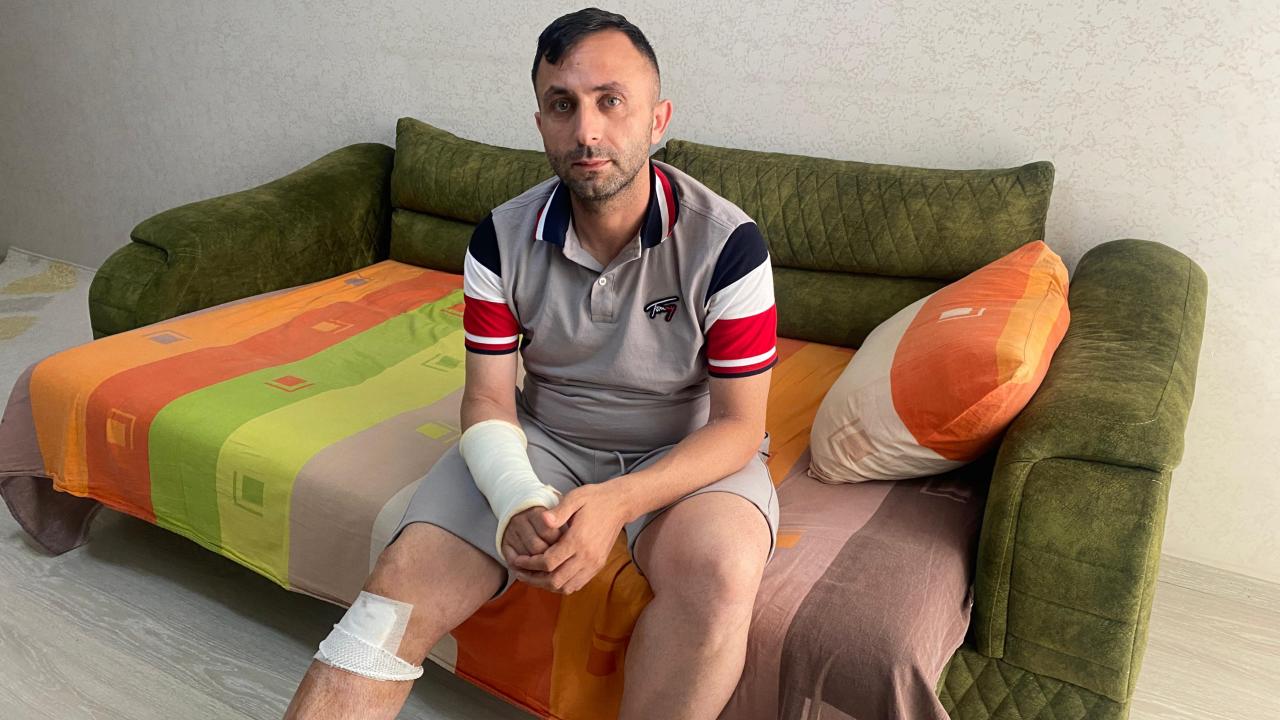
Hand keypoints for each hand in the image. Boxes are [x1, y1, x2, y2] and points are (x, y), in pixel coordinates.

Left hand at [509, 483, 629, 594]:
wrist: (619, 504)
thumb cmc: (594, 499)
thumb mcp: (575, 498)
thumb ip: (558, 511)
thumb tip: (542, 519)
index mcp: (578, 540)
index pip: (548, 562)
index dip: (529, 564)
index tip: (517, 560)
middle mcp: (587, 556)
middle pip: (555, 580)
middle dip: (534, 579)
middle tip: (520, 572)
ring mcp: (594, 563)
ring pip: (566, 587)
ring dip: (546, 585)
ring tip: (533, 576)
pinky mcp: (598, 566)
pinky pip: (577, 585)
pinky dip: (561, 585)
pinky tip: (550, 575)